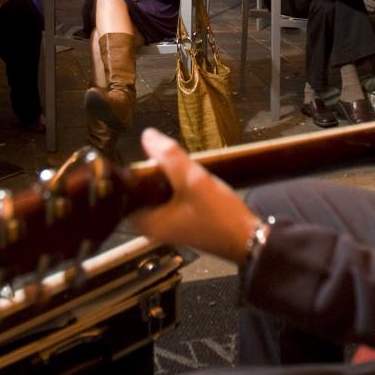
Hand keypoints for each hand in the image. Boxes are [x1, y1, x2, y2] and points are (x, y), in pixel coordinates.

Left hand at [129, 129, 258, 262]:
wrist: (248, 238)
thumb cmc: (221, 216)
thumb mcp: (194, 180)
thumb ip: (170, 157)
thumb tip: (147, 136)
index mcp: (147, 222)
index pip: (126, 191)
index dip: (136, 171)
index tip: (152, 158)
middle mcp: (153, 227)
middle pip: (143, 190)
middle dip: (156, 172)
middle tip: (173, 163)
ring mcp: (168, 226)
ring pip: (158, 192)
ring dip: (169, 178)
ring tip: (186, 171)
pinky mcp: (182, 223)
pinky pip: (171, 198)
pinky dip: (178, 187)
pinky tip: (193, 181)